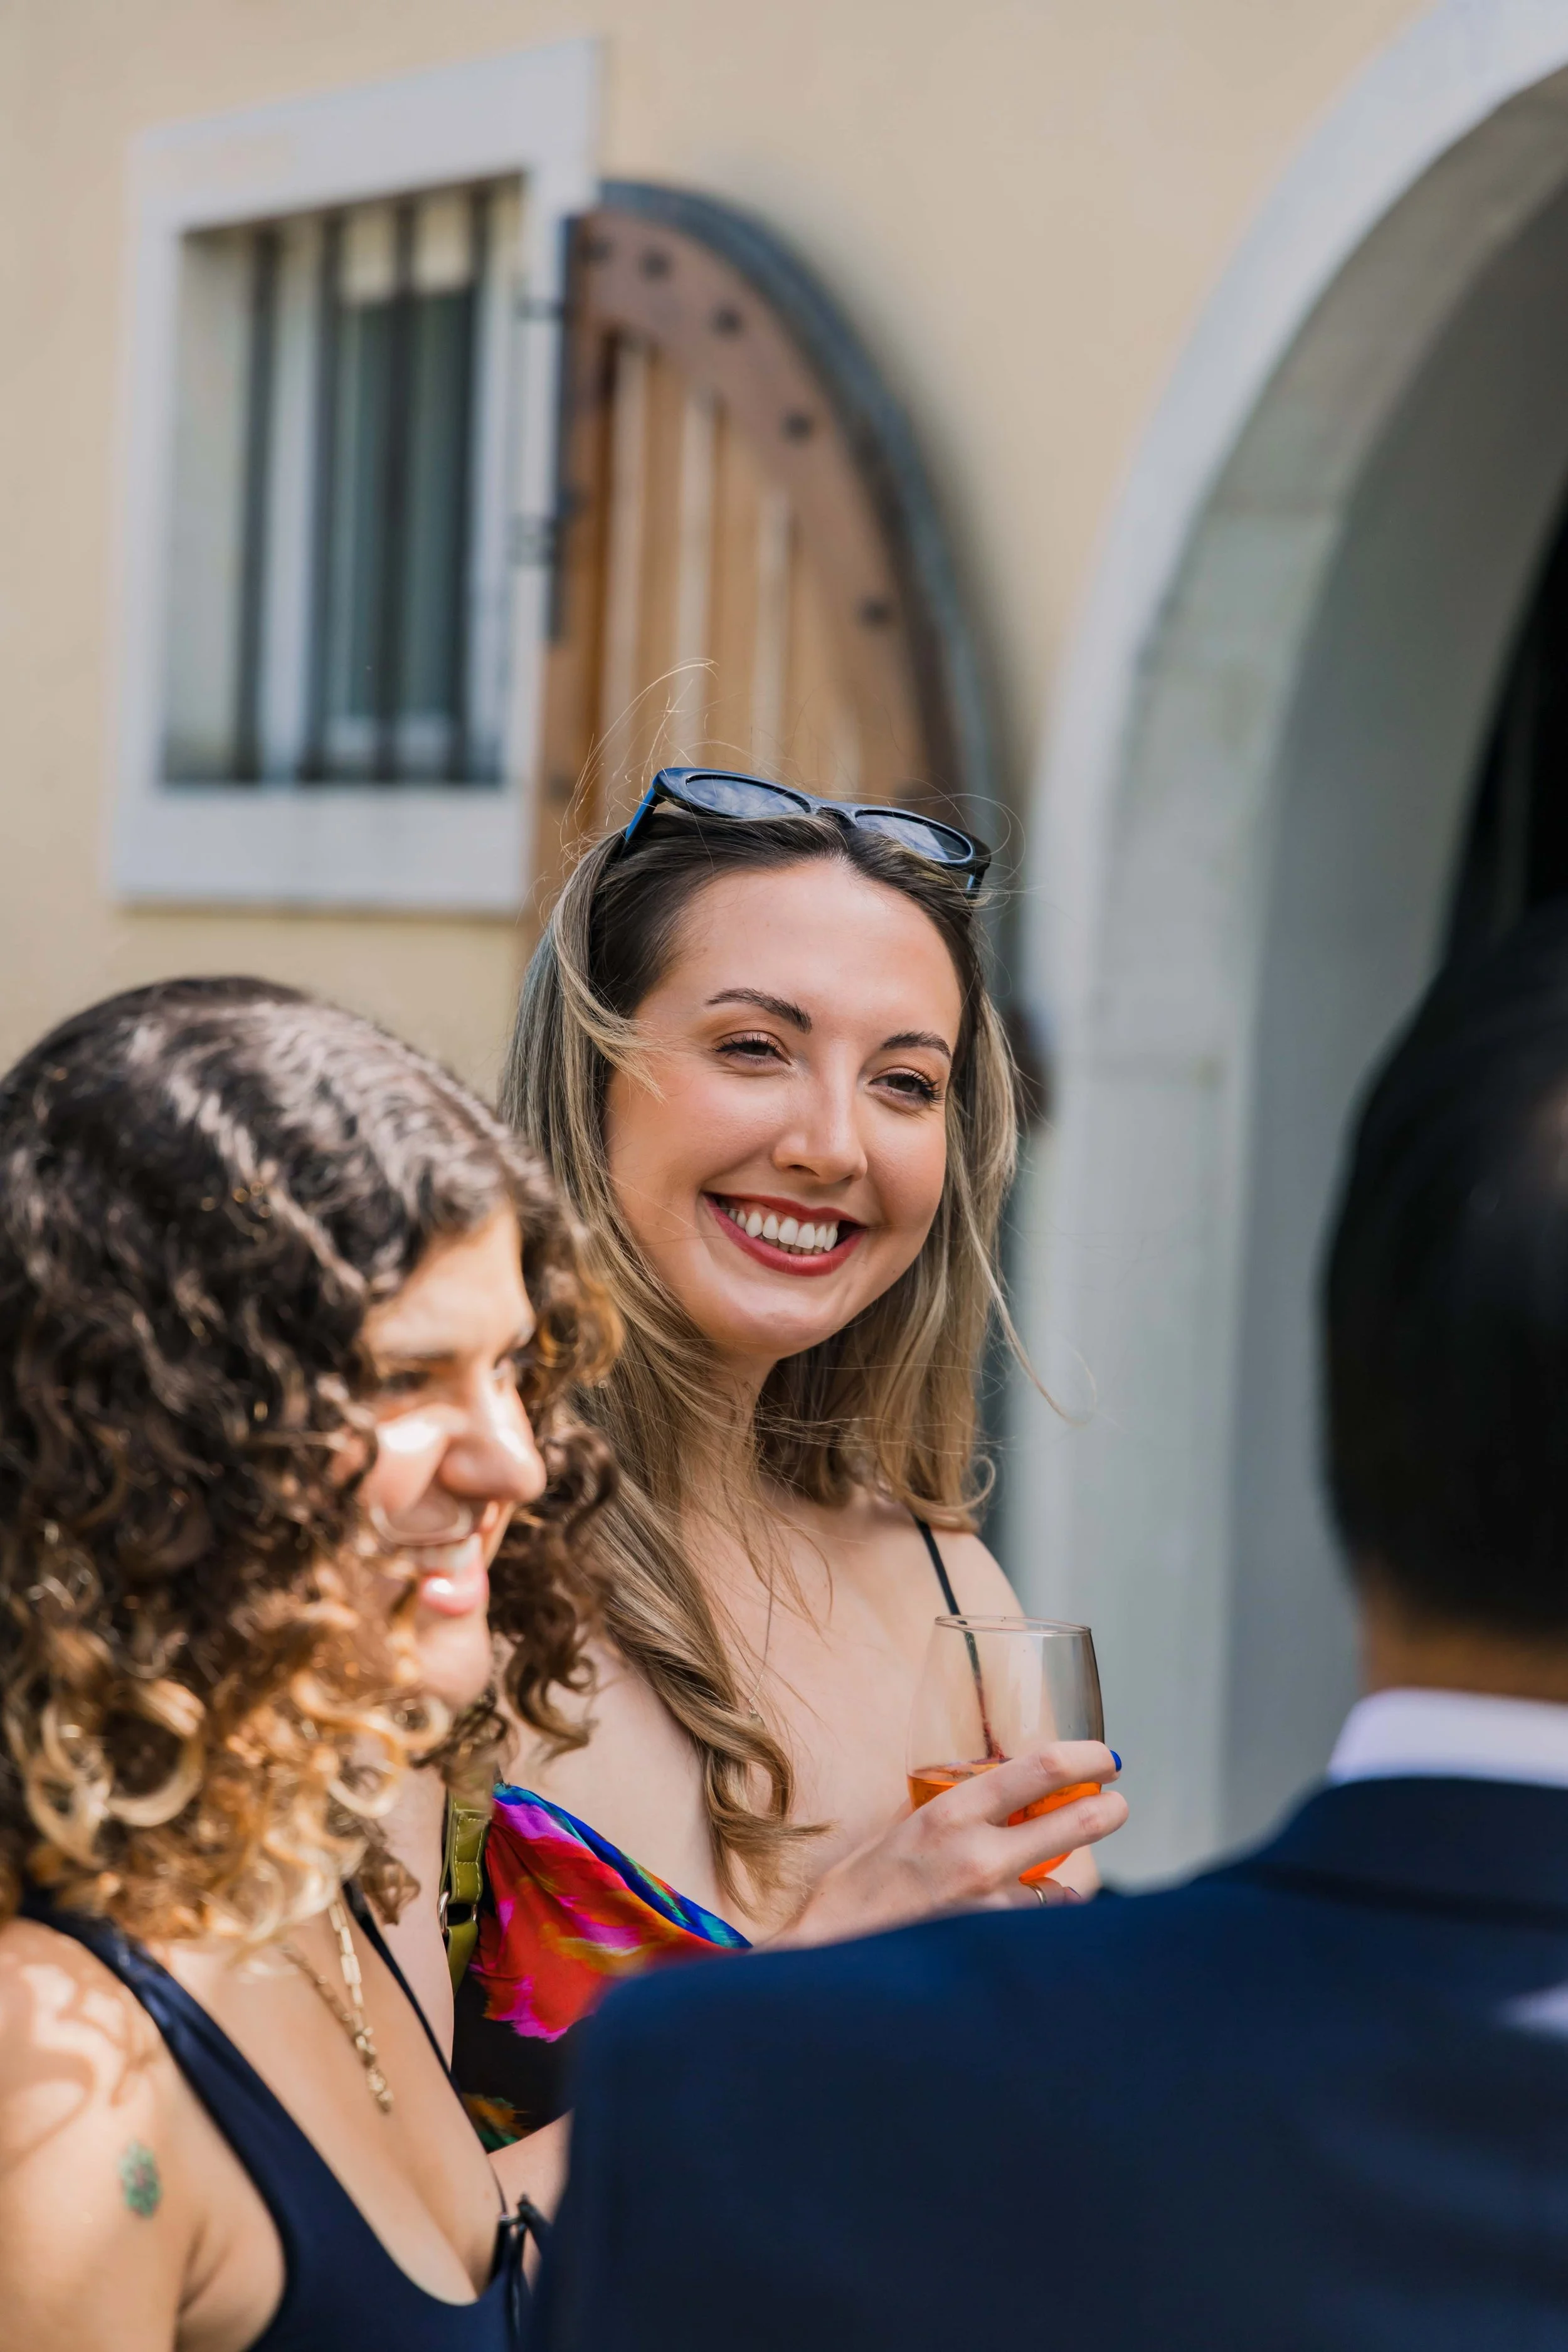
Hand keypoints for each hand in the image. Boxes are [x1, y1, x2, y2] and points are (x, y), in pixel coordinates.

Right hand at [778, 1743, 1125, 1947]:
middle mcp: (977, 1853)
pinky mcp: (989, 1945)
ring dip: (1070, 1880)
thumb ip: (951, 1809)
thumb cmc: (861, 1887)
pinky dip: (1042, 1918)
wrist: (832, 1948)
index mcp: (952, 1810)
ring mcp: (988, 1905)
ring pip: (1066, 1887)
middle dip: (1108, 1811)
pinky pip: (1037, 1925)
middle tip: (1117, 1807)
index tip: (1107, 1757)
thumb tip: (993, 1793)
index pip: (1041, 1768)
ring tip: (1059, 1879)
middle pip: (1076, 1820)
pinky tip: (1030, 1917)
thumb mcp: (903, 1827)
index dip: (1087, 1757)